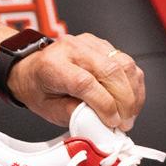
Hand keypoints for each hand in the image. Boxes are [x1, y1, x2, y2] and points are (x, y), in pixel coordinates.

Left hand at [7, 32, 144, 128]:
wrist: (31, 68)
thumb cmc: (38, 87)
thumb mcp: (49, 110)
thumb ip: (75, 116)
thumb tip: (101, 122)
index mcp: (53, 65)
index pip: (86, 83)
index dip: (104, 105)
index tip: (112, 122)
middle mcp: (72, 48)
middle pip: (110, 71)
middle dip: (124, 101)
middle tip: (125, 123)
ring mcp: (89, 43)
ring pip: (124, 64)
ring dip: (133, 93)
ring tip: (130, 114)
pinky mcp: (102, 44)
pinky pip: (126, 61)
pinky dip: (133, 83)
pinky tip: (132, 99)